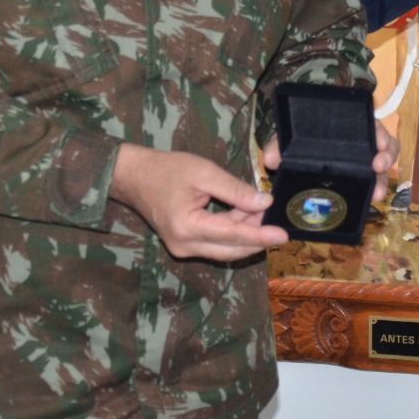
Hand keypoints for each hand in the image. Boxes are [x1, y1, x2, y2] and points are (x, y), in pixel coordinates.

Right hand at [109, 144, 286, 261]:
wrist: (136, 177)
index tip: (283, 235)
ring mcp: (183, 249)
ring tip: (258, 209)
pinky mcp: (184, 245)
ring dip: (245, 232)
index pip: (232, 235)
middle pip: (231, 249)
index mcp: (187, 227)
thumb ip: (235, 190)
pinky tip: (243, 214)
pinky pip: (215, 244)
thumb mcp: (205, 173)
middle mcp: (185, 245)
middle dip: (255, 235)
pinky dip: (232, 231)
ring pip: (225, 248)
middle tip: (273, 217)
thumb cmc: (167, 170)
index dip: (260, 235)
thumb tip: (264, 203)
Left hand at [262, 119, 398, 204]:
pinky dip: (373, 192)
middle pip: (385, 147)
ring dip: (382, 180)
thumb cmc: (299, 140)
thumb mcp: (288, 137)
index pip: (372, 125)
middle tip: (378, 166)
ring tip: (376, 193)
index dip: (380, 133)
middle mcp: (361, 145)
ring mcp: (362, 165)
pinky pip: (372, 185)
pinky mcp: (358, 182)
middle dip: (387, 156)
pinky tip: (370, 200)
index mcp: (350, 128)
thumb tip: (271, 159)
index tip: (379, 143)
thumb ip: (279, 144)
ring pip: (382, 169)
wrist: (297, 156)